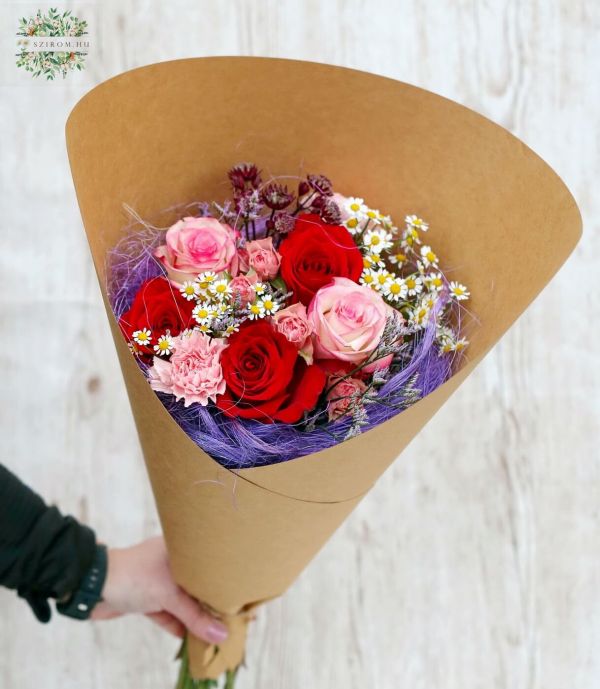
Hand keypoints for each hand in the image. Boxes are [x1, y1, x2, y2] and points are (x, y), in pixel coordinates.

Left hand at [91, 536, 227, 644]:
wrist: (91, 586)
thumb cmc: (134, 577)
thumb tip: (221, 636)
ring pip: (181, 601)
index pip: (207, 564)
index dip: (223, 579)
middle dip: (209, 602)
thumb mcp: (169, 594)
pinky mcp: (145, 599)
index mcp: (179, 549)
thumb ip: (194, 616)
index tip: (240, 595)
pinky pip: (167, 613)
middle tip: (230, 617)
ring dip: (193, 617)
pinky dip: (177, 624)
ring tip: (214, 631)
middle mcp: (170, 562)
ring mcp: (156, 581)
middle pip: (196, 585)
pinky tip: (190, 637)